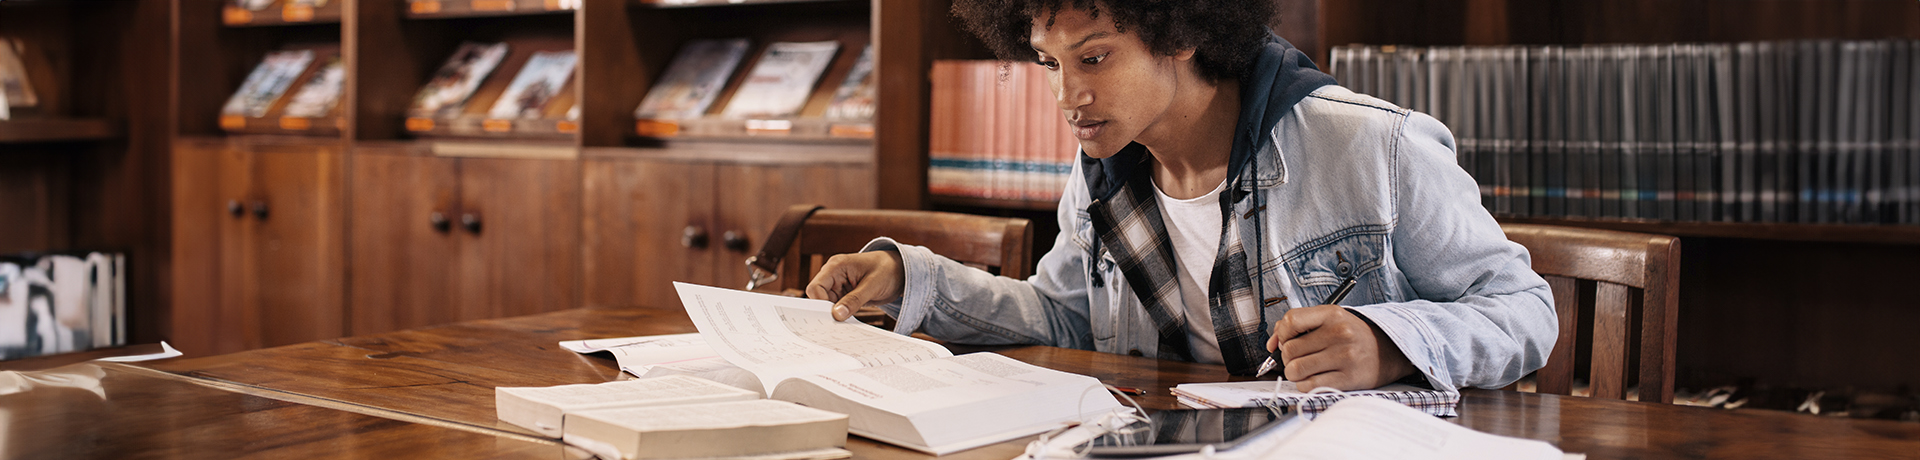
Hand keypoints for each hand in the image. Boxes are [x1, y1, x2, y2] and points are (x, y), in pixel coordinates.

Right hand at [806, 251, 905, 320]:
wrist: (901, 270)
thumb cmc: (888, 269)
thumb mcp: (873, 285)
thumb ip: (855, 299)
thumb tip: (837, 315)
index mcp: (836, 266)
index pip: (815, 288)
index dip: (820, 304)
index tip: (832, 317)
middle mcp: (833, 275)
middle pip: (818, 298)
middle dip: (827, 312)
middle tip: (840, 324)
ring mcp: (838, 286)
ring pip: (826, 305)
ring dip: (836, 315)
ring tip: (849, 322)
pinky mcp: (845, 295)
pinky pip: (837, 308)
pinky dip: (842, 316)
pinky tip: (851, 321)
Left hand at [1266, 305, 1414, 390]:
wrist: (1389, 351)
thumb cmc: (1353, 336)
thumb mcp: (1330, 320)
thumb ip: (1298, 325)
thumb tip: (1271, 343)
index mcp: (1332, 314)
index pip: (1291, 321)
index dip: (1282, 334)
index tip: (1286, 340)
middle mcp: (1339, 333)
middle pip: (1290, 349)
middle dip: (1288, 357)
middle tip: (1299, 357)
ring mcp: (1344, 356)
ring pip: (1295, 369)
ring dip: (1294, 373)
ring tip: (1304, 369)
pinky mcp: (1347, 378)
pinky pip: (1309, 385)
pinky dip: (1304, 385)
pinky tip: (1313, 378)